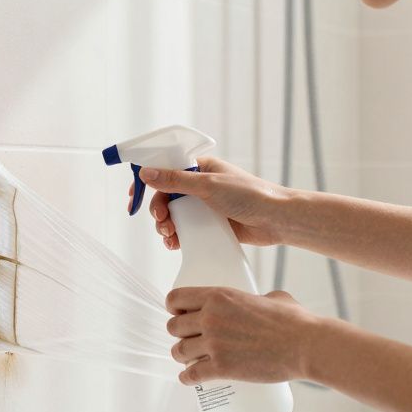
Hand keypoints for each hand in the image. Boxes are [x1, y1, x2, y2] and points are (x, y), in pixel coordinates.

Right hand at [126, 156, 293, 249]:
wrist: (277, 220)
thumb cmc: (249, 195)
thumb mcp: (208, 186)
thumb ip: (175, 181)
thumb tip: (146, 173)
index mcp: (200, 167)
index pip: (165, 169)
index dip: (148, 181)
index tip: (134, 195)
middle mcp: (201, 185)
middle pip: (166, 196)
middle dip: (158, 209)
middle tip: (161, 221)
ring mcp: (205, 206)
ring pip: (174, 215)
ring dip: (165, 225)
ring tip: (168, 235)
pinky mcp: (210, 225)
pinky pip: (186, 230)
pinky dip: (176, 237)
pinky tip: (174, 244)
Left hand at [165, 287, 321, 385]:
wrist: (306, 346)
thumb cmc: (295, 321)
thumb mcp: (273, 297)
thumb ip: (259, 297)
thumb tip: (261, 302)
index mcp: (219, 296)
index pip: (176, 298)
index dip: (173, 307)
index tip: (177, 313)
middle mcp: (210, 318)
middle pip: (174, 327)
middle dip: (179, 334)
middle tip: (189, 339)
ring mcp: (214, 344)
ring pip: (179, 351)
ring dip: (181, 356)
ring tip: (188, 359)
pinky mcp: (221, 368)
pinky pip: (191, 375)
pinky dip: (187, 379)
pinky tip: (188, 379)